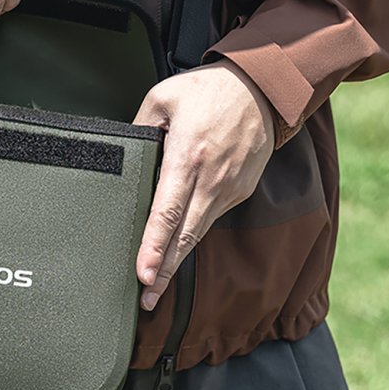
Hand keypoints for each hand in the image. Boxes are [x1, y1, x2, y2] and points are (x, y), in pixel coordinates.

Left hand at [132, 59, 274, 310]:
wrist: (263, 88)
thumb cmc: (207, 90)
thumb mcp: (162, 98)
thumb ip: (139, 127)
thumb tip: (125, 155)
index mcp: (187, 157)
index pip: (167, 211)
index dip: (154, 246)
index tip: (144, 275)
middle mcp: (211, 179)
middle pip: (185, 235)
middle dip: (165, 272)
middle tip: (146, 301)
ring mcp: (229, 188)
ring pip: (199, 233)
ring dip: (178, 261)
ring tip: (157, 286)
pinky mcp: (240, 191)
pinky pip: (211, 218)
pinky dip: (193, 236)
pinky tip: (177, 248)